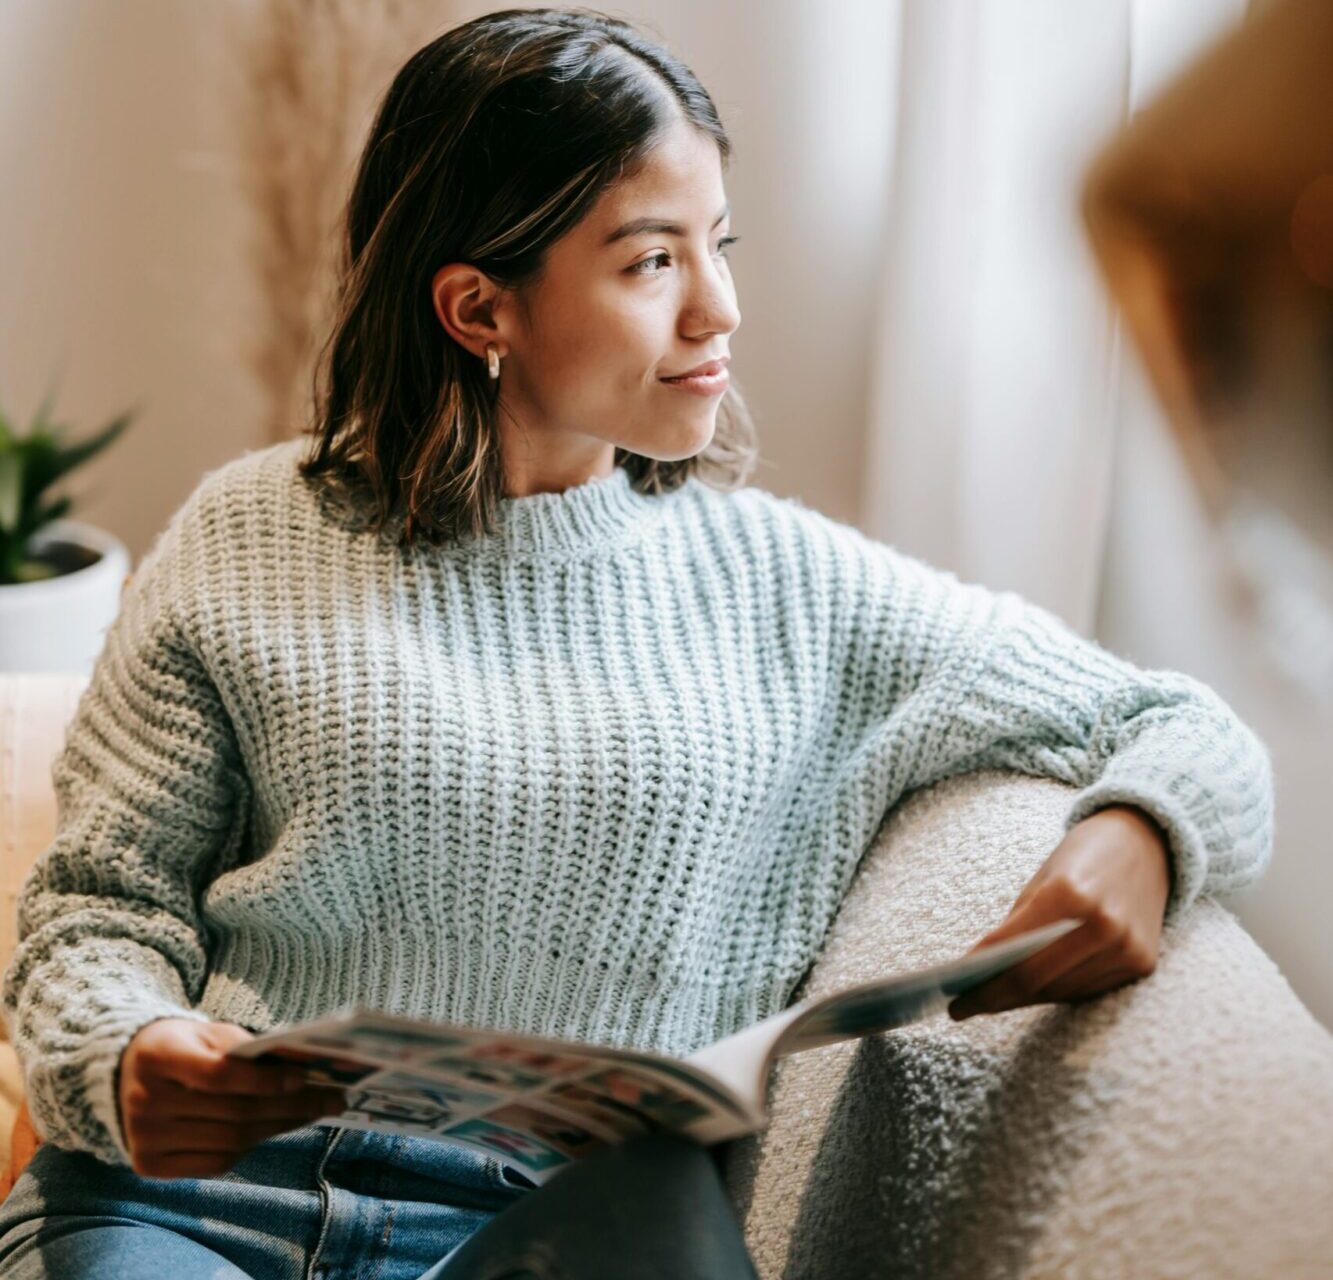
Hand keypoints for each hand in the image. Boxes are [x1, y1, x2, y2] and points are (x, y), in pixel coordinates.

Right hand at [117, 1018, 347, 1178]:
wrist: (127, 1072)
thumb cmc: (183, 1046)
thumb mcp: (208, 1032)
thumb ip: (246, 1049)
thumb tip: (302, 1069)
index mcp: (158, 1057)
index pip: (218, 1075)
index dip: (264, 1080)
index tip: (304, 1077)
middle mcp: (144, 1101)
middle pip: (231, 1113)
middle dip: (289, 1107)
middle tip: (331, 1099)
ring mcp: (144, 1138)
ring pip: (229, 1142)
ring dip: (278, 1128)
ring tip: (311, 1114)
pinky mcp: (148, 1166)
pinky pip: (215, 1164)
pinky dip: (249, 1148)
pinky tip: (273, 1129)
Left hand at [947, 805, 1170, 1019]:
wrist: (1146, 843)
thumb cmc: (1082, 856)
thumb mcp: (1041, 878)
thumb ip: (1017, 925)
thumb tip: (983, 971)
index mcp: (1071, 895)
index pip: (1017, 955)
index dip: (983, 982)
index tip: (954, 998)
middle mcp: (1104, 926)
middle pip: (1038, 981)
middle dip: (995, 997)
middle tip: (962, 1007)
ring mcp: (1128, 948)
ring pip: (1061, 992)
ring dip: (1022, 1000)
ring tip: (989, 1002)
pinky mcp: (1142, 963)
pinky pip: (1087, 989)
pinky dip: (1055, 992)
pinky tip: (1028, 993)